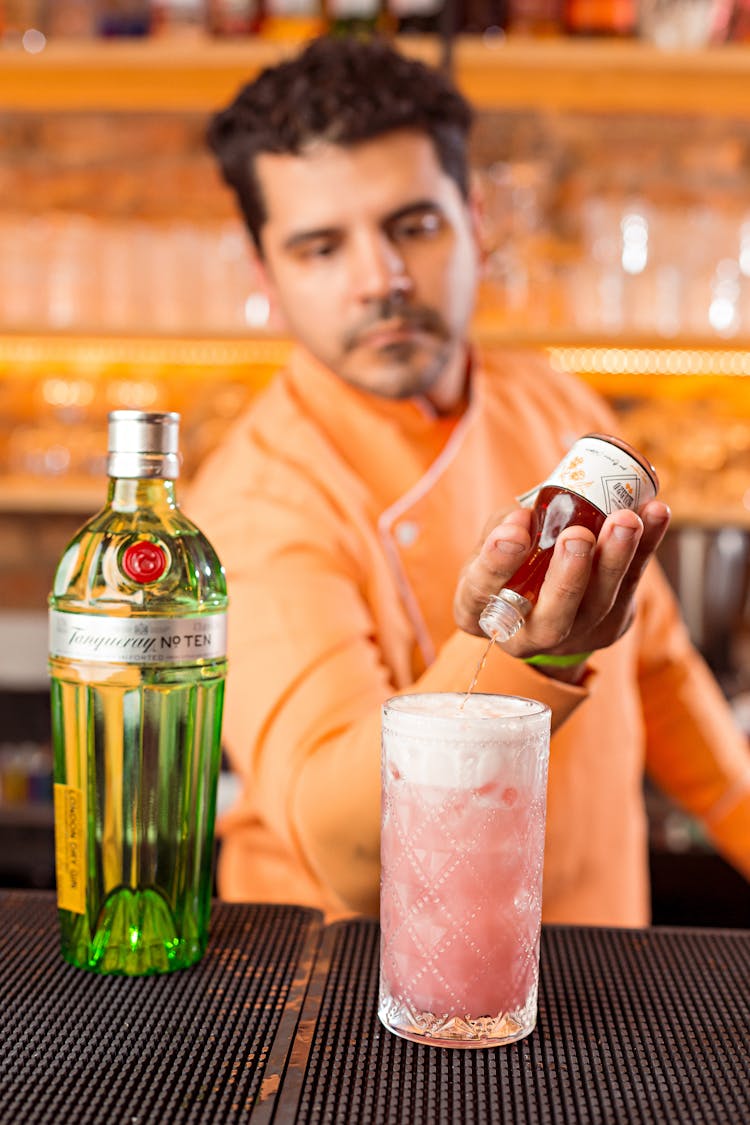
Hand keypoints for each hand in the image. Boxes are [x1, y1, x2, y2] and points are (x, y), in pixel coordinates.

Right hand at [454, 499, 670, 664]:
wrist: (544, 603)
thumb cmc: (511, 565)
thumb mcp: (490, 546)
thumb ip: (504, 527)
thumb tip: (528, 515)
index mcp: (480, 612)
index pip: (480, 592)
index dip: (497, 563)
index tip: (515, 530)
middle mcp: (524, 635)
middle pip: (551, 618)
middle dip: (568, 578)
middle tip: (578, 536)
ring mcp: (572, 637)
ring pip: (598, 605)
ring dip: (615, 560)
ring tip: (627, 519)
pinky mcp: (609, 626)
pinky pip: (629, 586)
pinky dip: (645, 548)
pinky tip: (655, 513)